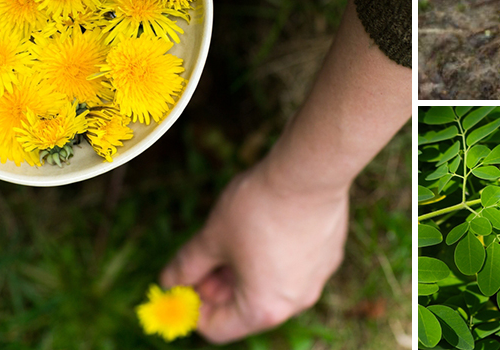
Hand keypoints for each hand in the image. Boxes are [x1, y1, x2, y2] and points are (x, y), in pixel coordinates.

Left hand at [160, 159, 348, 343]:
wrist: (309, 171)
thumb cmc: (258, 208)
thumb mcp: (211, 237)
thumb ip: (187, 266)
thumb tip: (169, 281)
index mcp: (262, 309)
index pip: (217, 328)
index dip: (192, 308)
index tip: (184, 283)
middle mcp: (295, 303)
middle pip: (246, 309)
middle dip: (219, 287)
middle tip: (203, 259)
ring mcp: (317, 279)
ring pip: (271, 286)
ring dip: (246, 271)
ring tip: (232, 238)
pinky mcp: (330, 255)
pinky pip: (294, 267)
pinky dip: (274, 257)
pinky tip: (265, 225)